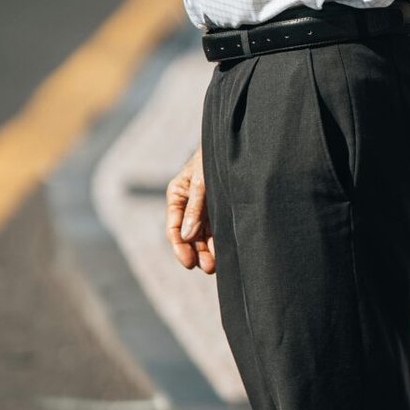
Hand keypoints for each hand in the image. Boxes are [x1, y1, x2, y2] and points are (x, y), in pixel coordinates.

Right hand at [166, 145, 214, 274]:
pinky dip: (218, 242)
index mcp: (177, 194)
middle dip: (195, 252)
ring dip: (207, 251)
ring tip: (214, 265)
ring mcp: (205, 207)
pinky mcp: (220, 209)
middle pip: (188, 235)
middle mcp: (189, 204)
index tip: (188, 262)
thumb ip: (195, 208)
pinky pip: (216, 230)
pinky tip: (223, 254)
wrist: (236, 142)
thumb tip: (186, 236)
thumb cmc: (213, 157)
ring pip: (202, 235)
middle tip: (207, 267)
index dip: (179, 247)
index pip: (173, 226)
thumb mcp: (202, 181)